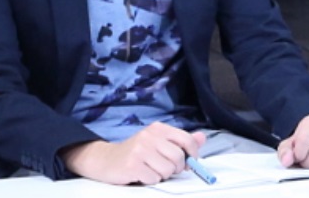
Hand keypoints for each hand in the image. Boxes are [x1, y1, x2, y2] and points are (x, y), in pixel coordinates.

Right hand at [61, 122, 204, 184]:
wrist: (105, 160)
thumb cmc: (136, 152)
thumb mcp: (158, 142)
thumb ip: (180, 141)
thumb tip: (202, 137)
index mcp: (158, 128)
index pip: (186, 139)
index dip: (192, 153)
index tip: (189, 161)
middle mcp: (149, 136)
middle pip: (178, 157)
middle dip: (176, 168)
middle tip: (167, 169)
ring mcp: (140, 150)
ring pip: (167, 170)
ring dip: (162, 175)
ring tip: (151, 170)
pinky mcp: (132, 165)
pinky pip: (154, 178)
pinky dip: (150, 180)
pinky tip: (141, 174)